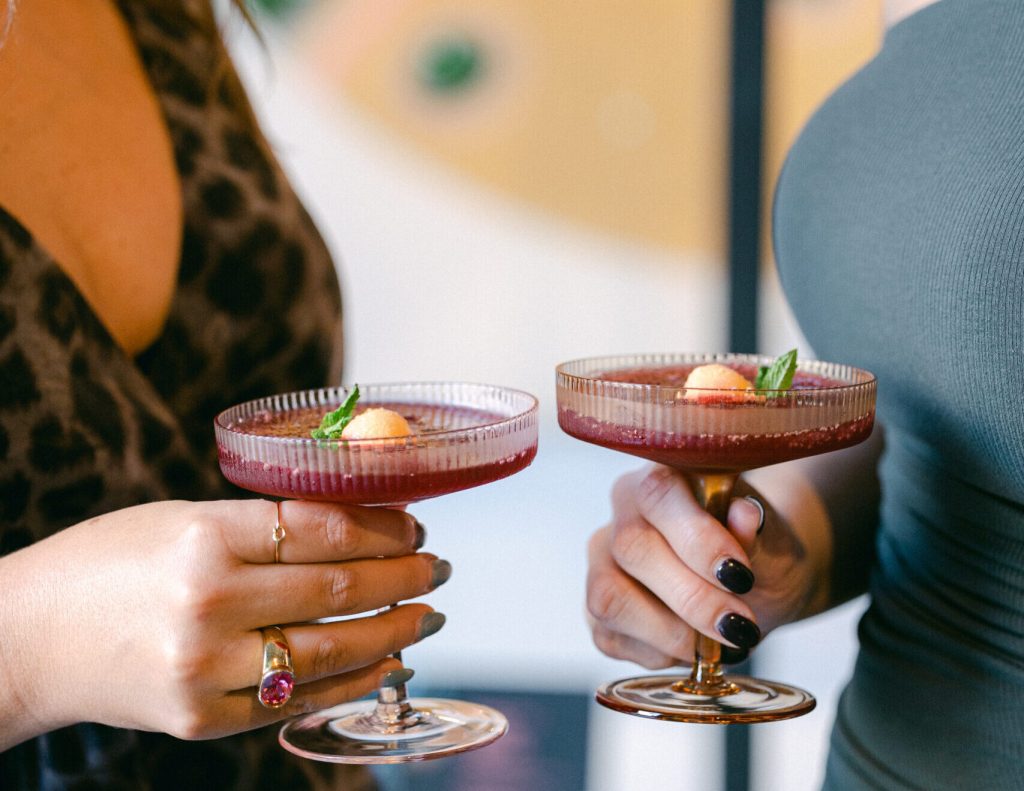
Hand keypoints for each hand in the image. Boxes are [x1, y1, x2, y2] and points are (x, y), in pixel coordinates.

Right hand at [1, 499, 447, 745]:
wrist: (26, 639)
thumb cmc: (105, 564)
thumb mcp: (179, 517)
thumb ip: (262, 525)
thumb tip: (359, 525)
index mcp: (203, 538)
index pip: (322, 529)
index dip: (382, 527)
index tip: (415, 525)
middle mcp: (208, 604)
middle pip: (338, 590)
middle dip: (405, 578)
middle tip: (439, 568)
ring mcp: (206, 669)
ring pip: (331, 651)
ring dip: (394, 633)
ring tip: (426, 615)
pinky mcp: (201, 719)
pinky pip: (297, 702)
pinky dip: (351, 684)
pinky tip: (385, 666)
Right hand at [585, 464, 828, 667]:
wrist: (755, 584)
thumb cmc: (759, 550)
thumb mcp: (774, 541)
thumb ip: (757, 531)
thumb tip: (746, 515)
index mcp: (663, 478)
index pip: (658, 493)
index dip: (696, 539)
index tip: (741, 576)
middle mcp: (622, 513)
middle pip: (632, 548)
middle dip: (691, 597)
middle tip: (740, 626)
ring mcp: (602, 560)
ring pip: (608, 597)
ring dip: (670, 632)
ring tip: (717, 642)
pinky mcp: (596, 609)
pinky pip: (610, 637)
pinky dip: (659, 653)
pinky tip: (693, 646)